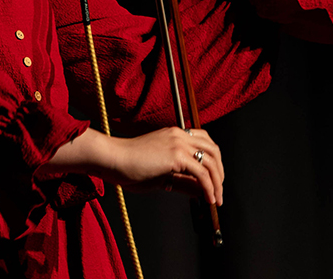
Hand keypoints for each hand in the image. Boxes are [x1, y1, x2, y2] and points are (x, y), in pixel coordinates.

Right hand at [110, 127, 224, 204]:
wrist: (113, 158)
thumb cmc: (128, 165)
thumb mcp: (160, 174)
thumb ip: (181, 180)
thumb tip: (200, 190)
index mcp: (174, 134)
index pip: (204, 141)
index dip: (213, 159)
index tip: (214, 177)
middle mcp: (179, 135)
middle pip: (213, 149)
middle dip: (220, 172)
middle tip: (218, 190)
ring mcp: (178, 143)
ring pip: (211, 161)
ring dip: (218, 182)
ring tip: (216, 199)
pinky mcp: (176, 156)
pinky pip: (202, 173)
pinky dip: (210, 188)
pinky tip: (208, 198)